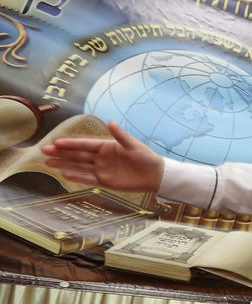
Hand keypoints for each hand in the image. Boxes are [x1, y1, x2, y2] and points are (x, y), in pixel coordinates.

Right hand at [42, 121, 163, 191]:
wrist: (155, 175)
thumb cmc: (146, 157)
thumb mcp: (134, 145)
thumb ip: (121, 136)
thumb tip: (110, 122)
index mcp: (106, 146)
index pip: (84, 145)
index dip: (70, 144)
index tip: (56, 142)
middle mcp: (101, 157)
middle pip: (77, 155)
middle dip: (61, 153)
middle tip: (44, 151)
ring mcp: (102, 169)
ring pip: (79, 166)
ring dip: (64, 164)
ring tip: (47, 162)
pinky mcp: (105, 181)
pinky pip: (88, 178)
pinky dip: (77, 177)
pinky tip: (64, 175)